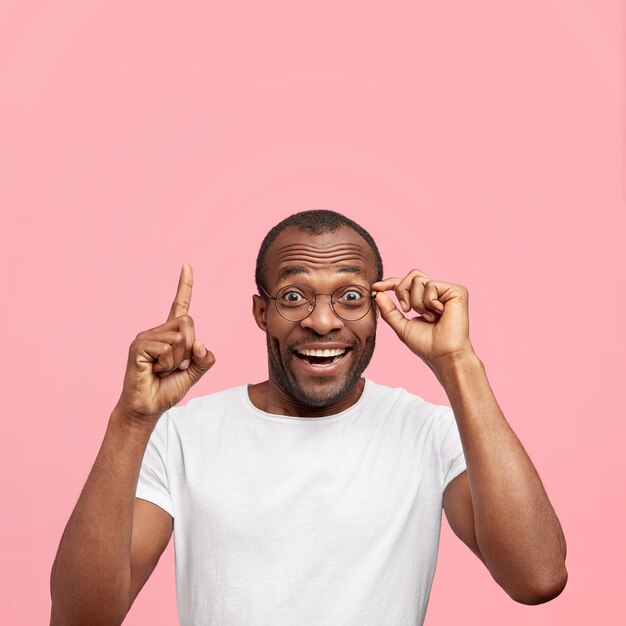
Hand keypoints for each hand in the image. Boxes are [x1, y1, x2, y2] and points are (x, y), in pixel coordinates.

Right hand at [115, 264, 214, 425]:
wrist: (148, 408)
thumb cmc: (167, 389)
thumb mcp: (194, 373)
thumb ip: (204, 359)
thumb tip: (201, 344)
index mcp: (171, 333)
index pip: (180, 305)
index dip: (185, 285)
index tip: (187, 265)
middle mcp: (158, 330)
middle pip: (189, 322)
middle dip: (191, 348)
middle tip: (176, 366)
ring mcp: (146, 337)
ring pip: (180, 338)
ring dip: (178, 360)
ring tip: (163, 370)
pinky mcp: (138, 346)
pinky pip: (166, 349)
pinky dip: (167, 364)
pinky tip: (154, 371)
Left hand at [372, 269, 474, 370]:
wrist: (443, 355)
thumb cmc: (426, 345)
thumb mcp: (401, 326)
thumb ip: (389, 310)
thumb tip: (377, 292)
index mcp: (426, 299)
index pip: (407, 283)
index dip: (390, 282)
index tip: (376, 287)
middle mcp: (437, 293)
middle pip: (411, 276)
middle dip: (402, 292)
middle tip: (406, 310)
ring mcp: (447, 291)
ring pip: (418, 279)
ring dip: (416, 301)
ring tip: (427, 317)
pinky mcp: (457, 291)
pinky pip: (431, 285)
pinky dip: (428, 301)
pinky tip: (438, 313)